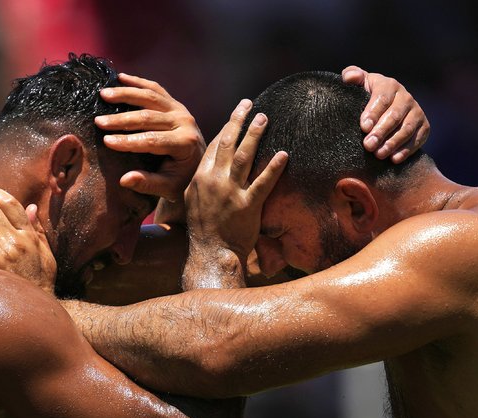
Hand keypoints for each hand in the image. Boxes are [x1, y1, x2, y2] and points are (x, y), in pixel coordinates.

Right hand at [95, 73, 204, 201]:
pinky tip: (121, 77)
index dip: (128, 141)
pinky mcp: (176, 104)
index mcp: (185, 144)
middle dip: (121, 119)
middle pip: (149, 116)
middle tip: (98, 121)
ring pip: (151, 97)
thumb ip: (147, 184)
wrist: (199, 166)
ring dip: (126, 93)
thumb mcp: (167, 188)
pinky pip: (156, 89)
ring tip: (103, 94)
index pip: (152, 140)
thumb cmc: (182, 180)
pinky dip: (138, 82)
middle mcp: (185, 123)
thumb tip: (124, 180)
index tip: (106, 141)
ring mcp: (181, 110)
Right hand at [185, 99, 287, 261]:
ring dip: (255, 135)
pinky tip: (284, 154)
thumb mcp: (193, 201)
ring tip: (265, 118)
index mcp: (200, 178)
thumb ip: (202, 181)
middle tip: (250, 105)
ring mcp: (231, 192)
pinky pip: (263, 182)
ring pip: (244, 156)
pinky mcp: (248, 206)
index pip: (215, 146)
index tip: (236, 115)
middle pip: (228, 143)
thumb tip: (210, 167)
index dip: (227, 127)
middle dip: (239, 121)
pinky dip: (274, 167)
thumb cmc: (203, 230)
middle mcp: (214, 181)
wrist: (210, 253)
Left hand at [342, 65, 429, 162]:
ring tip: (378, 154)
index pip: (382, 98)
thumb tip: (349, 77)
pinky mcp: (424, 127)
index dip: (373, 113)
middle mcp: (406, 97)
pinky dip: (406, 150)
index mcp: (389, 85)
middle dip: (381, 131)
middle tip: (368, 145)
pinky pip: (418, 139)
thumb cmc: (365, 96)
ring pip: (407, 128)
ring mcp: (417, 112)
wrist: (384, 109)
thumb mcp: (358, 85)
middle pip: (395, 115)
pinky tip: (394, 159)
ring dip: (393, 143)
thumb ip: (352, 76)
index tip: (363, 127)